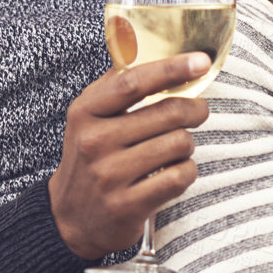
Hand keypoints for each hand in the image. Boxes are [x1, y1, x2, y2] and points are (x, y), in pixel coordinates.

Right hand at [49, 53, 212, 260]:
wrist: (70, 219)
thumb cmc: (90, 159)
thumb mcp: (89, 118)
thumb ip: (117, 86)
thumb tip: (162, 53)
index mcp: (85, 112)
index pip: (133, 82)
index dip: (172, 68)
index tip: (201, 61)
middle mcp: (94, 142)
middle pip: (168, 113)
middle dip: (194, 109)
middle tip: (198, 111)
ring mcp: (110, 176)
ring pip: (179, 144)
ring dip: (187, 145)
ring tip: (177, 148)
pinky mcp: (127, 205)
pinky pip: (180, 176)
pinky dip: (187, 172)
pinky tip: (176, 172)